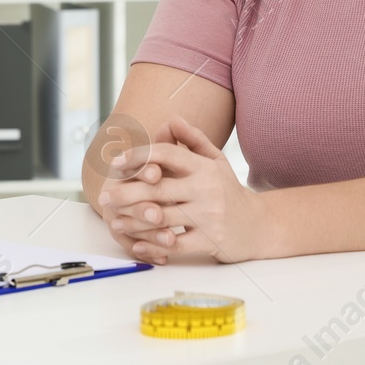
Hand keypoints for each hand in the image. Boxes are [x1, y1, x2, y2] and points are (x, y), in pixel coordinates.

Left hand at [95, 118, 271, 264]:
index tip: (116, 163)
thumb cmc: (228, 190)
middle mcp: (206, 189)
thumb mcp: (215, 161)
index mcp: (203, 167)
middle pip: (159, 189)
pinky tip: (137, 243)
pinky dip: (155, 245)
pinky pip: (177, 244)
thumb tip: (170, 119)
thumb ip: (192, 140)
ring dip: (135, 221)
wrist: (260, 225)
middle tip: (104, 197)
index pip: (167, 154)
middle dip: (126, 193)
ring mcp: (209, 216)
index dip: (139, 156)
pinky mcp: (212, 241)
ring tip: (115, 221)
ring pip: (164, 218)